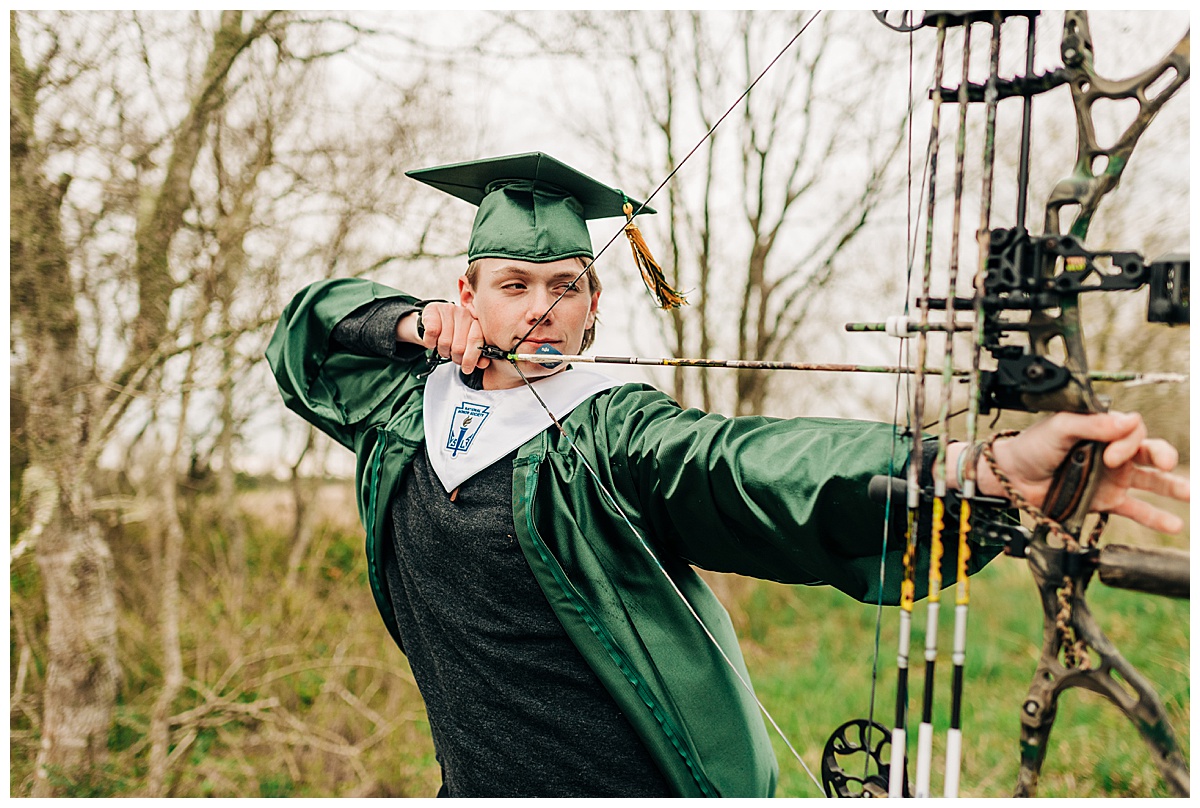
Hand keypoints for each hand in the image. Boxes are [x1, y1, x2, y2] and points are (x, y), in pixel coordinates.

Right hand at [406, 303, 490, 373]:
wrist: (433, 321)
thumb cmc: (452, 333)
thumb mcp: (467, 344)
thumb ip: (477, 353)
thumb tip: (483, 363)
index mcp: (476, 322)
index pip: (476, 339)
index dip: (471, 357)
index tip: (467, 368)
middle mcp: (464, 314)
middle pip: (459, 346)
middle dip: (455, 357)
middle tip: (453, 356)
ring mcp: (448, 310)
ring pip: (444, 342)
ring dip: (442, 350)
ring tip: (443, 347)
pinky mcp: (433, 310)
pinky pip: (432, 333)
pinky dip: (430, 342)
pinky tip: (433, 340)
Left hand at [982, 412, 1188, 533]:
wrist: (1011, 478)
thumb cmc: (1031, 447)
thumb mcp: (1060, 427)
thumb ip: (1093, 424)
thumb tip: (1130, 419)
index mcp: (1101, 430)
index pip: (1133, 431)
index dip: (1129, 441)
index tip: (1110, 456)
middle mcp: (1111, 453)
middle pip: (1149, 452)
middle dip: (1163, 456)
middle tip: (1164, 464)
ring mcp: (1110, 478)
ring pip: (1150, 481)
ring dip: (1172, 486)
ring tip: (1190, 493)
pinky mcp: (1103, 501)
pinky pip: (1134, 509)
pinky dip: (1154, 517)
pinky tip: (1173, 525)